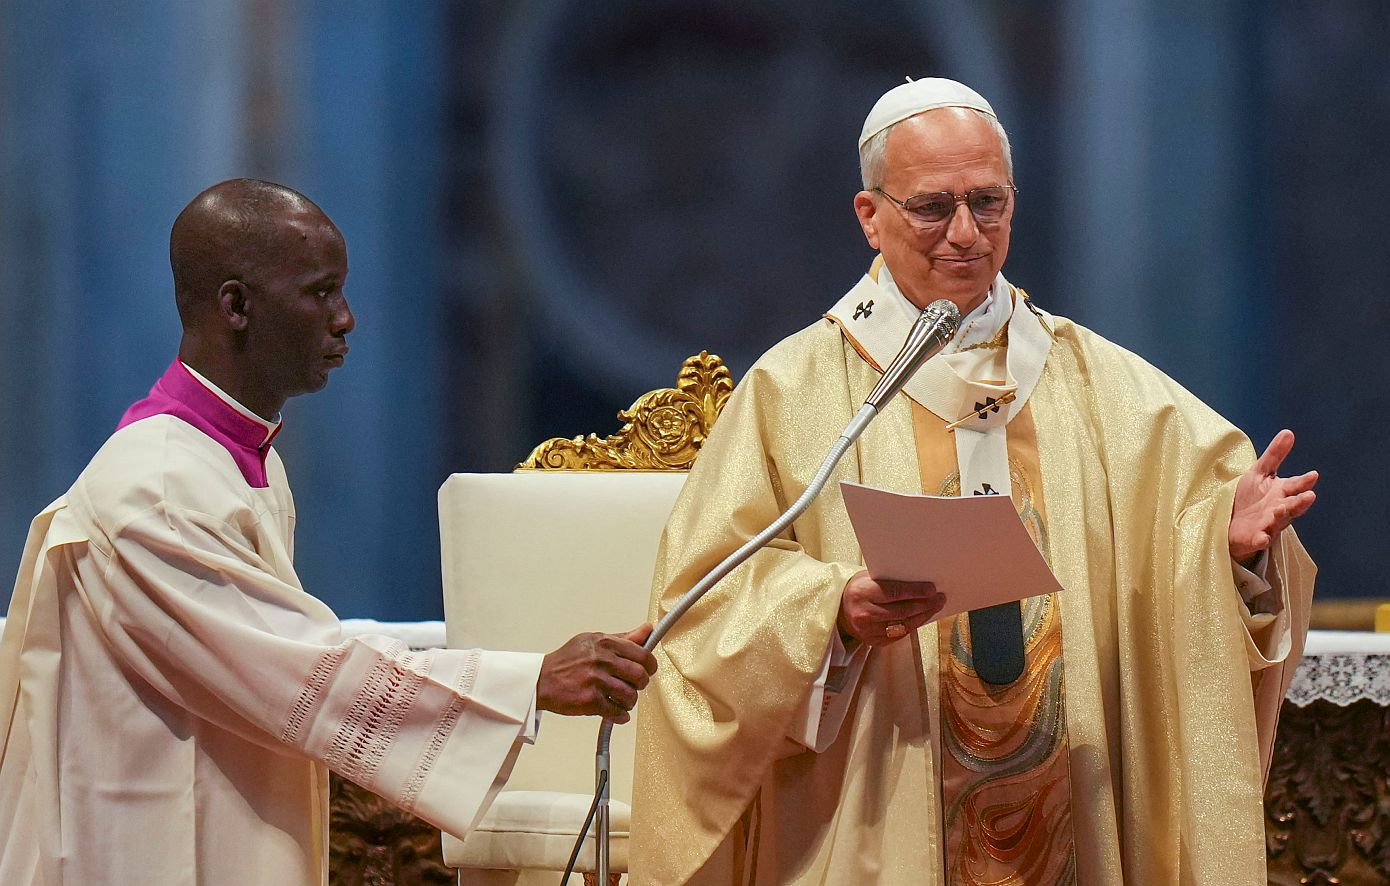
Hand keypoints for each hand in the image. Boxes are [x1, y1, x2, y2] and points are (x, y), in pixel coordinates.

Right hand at [537, 624, 657, 723]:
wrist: (541, 679)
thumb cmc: (567, 661)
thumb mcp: (594, 641)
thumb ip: (623, 638)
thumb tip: (647, 630)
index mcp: (604, 642)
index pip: (641, 653)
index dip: (650, 664)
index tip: (649, 669)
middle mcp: (601, 659)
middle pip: (639, 675)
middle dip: (641, 684)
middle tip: (636, 686)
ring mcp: (595, 680)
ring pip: (630, 695)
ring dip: (630, 701)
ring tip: (623, 700)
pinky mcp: (590, 700)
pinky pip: (616, 711)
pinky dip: (620, 715)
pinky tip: (617, 712)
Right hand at [837, 570, 944, 646]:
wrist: (839, 609)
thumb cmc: (859, 589)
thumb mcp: (868, 578)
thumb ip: (890, 581)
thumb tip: (919, 583)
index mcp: (861, 593)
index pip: (894, 593)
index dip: (915, 592)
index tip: (931, 589)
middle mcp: (864, 613)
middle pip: (902, 611)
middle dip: (924, 605)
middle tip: (939, 598)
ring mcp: (868, 630)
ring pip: (903, 625)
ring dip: (922, 616)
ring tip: (935, 607)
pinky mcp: (874, 641)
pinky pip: (899, 634)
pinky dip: (913, 625)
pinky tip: (921, 617)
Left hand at [1228, 429, 1317, 564]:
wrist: (1230, 522)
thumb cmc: (1249, 497)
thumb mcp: (1259, 472)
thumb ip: (1275, 455)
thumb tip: (1288, 432)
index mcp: (1281, 492)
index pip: (1294, 485)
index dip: (1303, 481)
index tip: (1312, 475)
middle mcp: (1278, 509)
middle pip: (1291, 506)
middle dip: (1299, 501)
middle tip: (1309, 495)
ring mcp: (1268, 525)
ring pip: (1279, 522)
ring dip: (1281, 516)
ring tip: (1281, 509)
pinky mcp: (1254, 538)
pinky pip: (1259, 540)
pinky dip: (1261, 539)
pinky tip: (1262, 538)